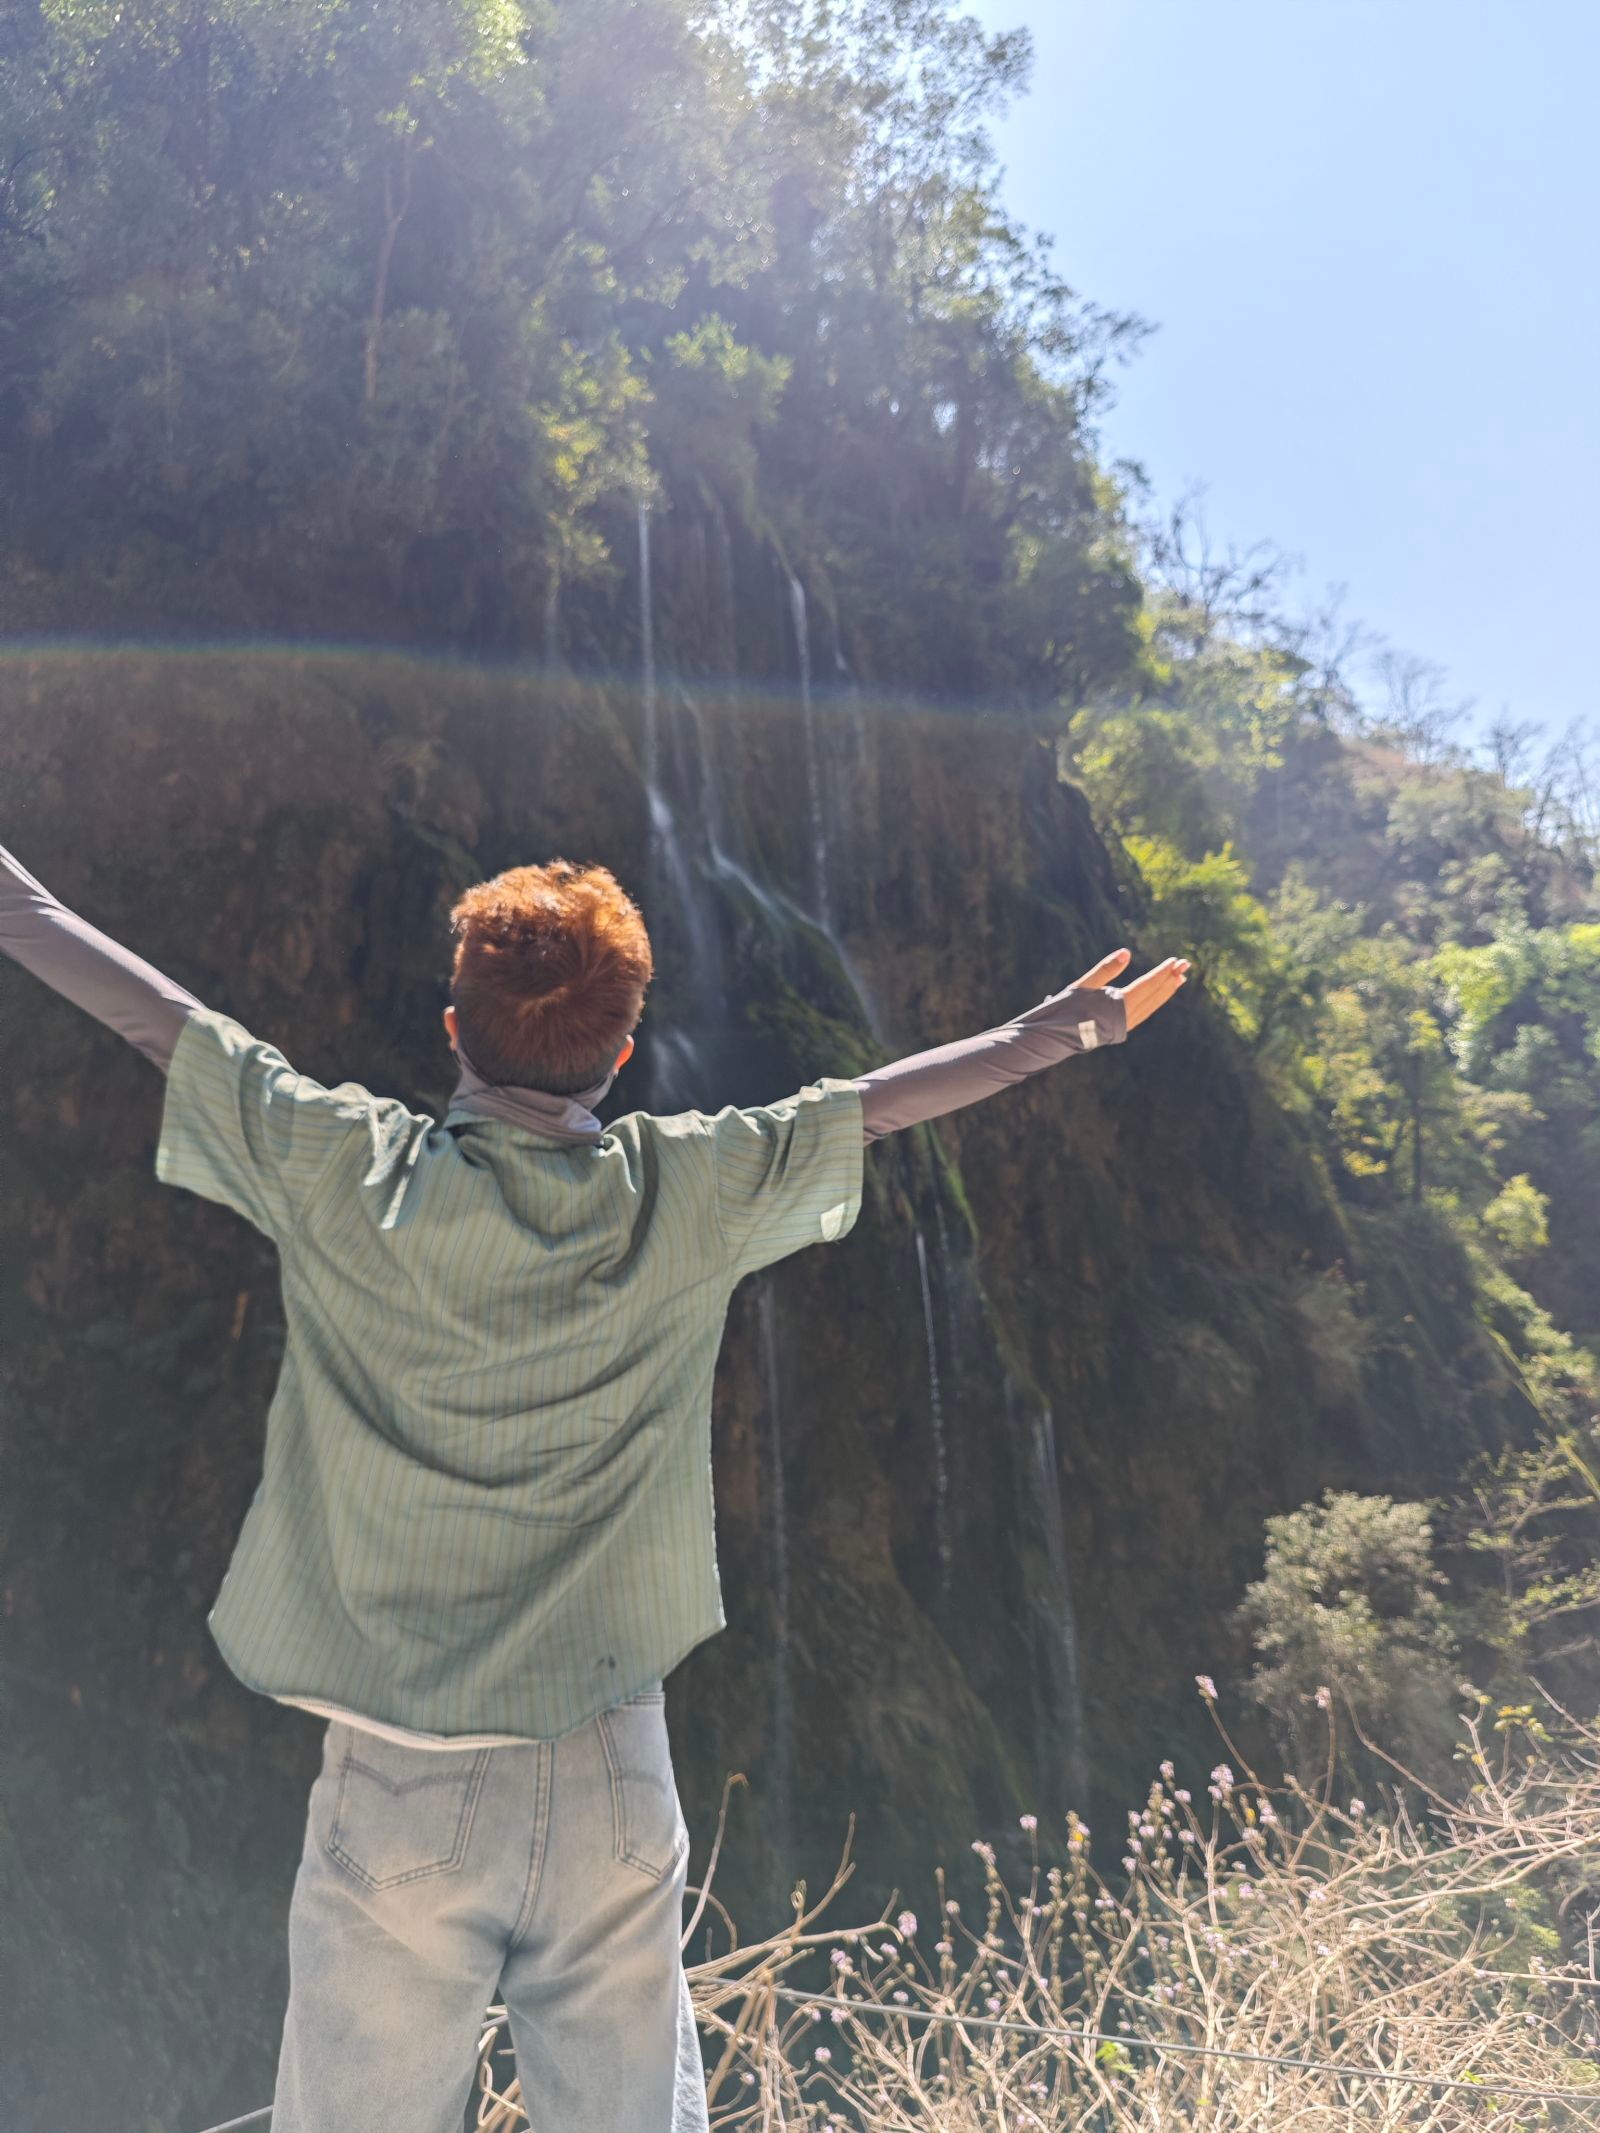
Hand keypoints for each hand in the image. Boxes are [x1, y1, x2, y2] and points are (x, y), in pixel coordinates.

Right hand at [1072, 946, 1189, 1030]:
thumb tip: (1127, 952)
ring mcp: (1125, 1024)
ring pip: (1152, 1006)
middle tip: (1185, 965)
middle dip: (1170, 980)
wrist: (1054, 1039)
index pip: (1147, 985)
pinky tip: (1158, 995)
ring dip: (1166, 992)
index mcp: (1118, 1005)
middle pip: (1154, 996)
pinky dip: (1155, 1001)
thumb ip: (1106, 969)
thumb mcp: (1083, 985)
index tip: (1175, 961)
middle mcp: (1126, 1017)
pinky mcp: (1121, 1028)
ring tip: (1178, 979)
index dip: (1162, 972)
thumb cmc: (1065, 1010)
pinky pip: (1145, 1012)